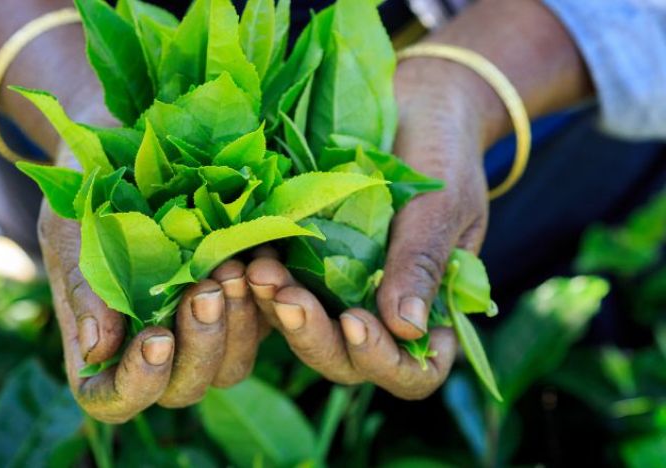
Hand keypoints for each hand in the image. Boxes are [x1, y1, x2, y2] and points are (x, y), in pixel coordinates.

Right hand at [40, 148, 267, 422]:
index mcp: (103, 347)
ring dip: (238, 325)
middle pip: (184, 389)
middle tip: (205, 291)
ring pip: (231, 365)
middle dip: (200, 347)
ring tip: (233, 269)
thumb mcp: (71, 232)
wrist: (127, 151)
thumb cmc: (86, 195)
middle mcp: (156, 350)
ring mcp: (202, 329)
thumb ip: (83, 288)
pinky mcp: (242, 303)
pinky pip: (265, 324)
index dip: (137, 384)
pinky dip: (267, 300)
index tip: (156, 338)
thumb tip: (98, 351)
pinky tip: (261, 260)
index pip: (114, 399)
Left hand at [247, 56, 496, 398]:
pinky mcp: (306, 264)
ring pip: (307, 331)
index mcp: (432, 311)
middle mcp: (381, 313)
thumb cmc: (444, 153)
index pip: (412, 370)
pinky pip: (282, 288)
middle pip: (347, 360)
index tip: (356, 321)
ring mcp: (340, 292)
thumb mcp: (442, 205)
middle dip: (314, 336)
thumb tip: (408, 328)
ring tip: (258, 272)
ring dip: (280, 312)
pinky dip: (264, 281)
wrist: (414, 104)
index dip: (383, 360)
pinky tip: (245, 257)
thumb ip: (422, 263)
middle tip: (285, 297)